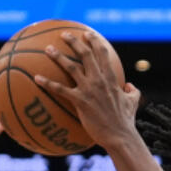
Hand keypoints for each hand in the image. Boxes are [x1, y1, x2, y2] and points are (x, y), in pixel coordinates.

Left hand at [36, 31, 141, 150]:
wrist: (120, 137)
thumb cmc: (126, 121)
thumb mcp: (133, 103)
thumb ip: (133, 91)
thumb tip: (130, 85)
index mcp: (111, 79)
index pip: (103, 54)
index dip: (95, 42)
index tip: (87, 34)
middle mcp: (99, 80)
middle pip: (85, 54)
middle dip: (74, 41)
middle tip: (64, 35)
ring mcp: (89, 90)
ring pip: (71, 67)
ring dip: (58, 56)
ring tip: (48, 49)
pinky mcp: (80, 102)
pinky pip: (60, 90)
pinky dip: (47, 83)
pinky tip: (36, 78)